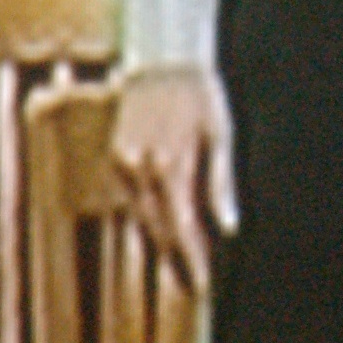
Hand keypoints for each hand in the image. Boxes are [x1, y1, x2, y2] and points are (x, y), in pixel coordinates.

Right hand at [110, 65, 236, 294]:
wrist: (159, 57)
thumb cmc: (197, 91)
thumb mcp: (219, 130)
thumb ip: (220, 181)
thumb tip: (227, 226)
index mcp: (168, 163)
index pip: (180, 228)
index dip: (191, 260)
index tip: (203, 285)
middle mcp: (138, 169)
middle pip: (158, 229)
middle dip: (177, 260)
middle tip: (195, 284)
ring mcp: (121, 165)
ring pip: (142, 218)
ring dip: (162, 242)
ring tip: (184, 265)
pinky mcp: (115, 159)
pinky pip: (132, 200)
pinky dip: (148, 218)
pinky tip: (165, 228)